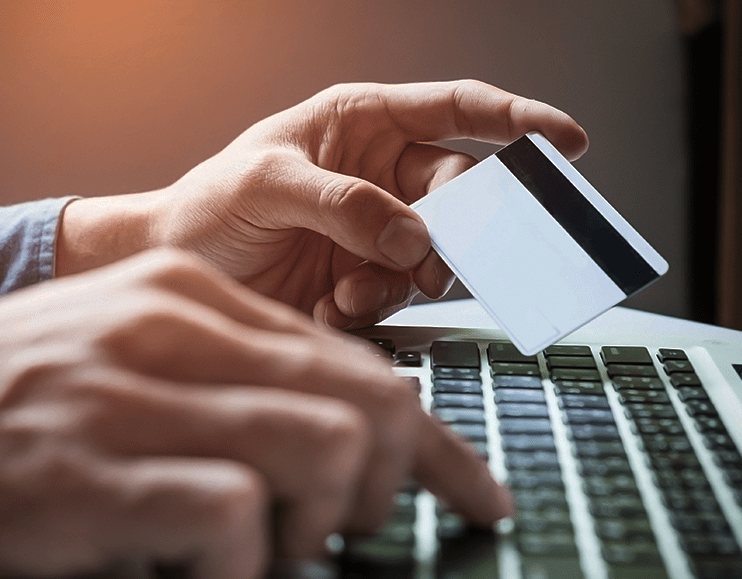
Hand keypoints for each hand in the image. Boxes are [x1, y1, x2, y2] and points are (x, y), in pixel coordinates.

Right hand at [0, 250, 510, 578]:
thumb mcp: (126, 354)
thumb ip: (231, 379)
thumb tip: (335, 431)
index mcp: (194, 300)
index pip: (359, 362)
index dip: (434, 443)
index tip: (476, 490)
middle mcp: (176, 332)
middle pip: (367, 401)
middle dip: (390, 485)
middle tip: (346, 527)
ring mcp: (134, 397)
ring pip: (318, 450)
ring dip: (312, 528)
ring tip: (258, 552)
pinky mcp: (91, 471)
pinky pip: (229, 516)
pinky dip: (234, 563)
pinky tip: (191, 572)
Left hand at [57, 79, 587, 327]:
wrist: (173, 268)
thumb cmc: (208, 206)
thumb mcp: (264, 184)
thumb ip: (340, 201)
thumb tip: (412, 234)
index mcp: (362, 124)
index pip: (456, 110)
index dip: (516, 122)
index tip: (568, 143)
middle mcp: (382, 174)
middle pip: (459, 193)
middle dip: (460, 228)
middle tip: (442, 258)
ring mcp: (378, 230)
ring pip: (438, 251)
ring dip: (411, 276)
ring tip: (355, 290)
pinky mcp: (367, 279)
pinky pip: (403, 294)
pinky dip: (379, 304)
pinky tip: (335, 305)